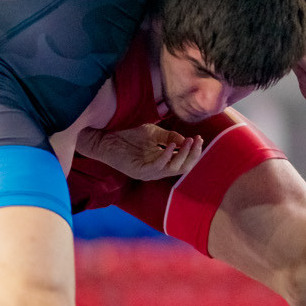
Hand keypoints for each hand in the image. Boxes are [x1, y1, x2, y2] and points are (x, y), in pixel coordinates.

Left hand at [75, 124, 204, 181]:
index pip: (183, 161)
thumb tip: (187, 140)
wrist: (105, 136)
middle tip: (198, 141)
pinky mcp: (138, 171)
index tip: (200, 138)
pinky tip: (172, 146)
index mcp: (161, 161)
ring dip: (183, 155)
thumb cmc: (128, 134)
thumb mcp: (153, 133)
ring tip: (188, 142)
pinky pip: (157, 167)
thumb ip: (169, 137)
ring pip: (172, 169)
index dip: (193, 151)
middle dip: (192, 155)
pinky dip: (167, 156)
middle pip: (182, 168)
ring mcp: (148, 172)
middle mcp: (157, 169)